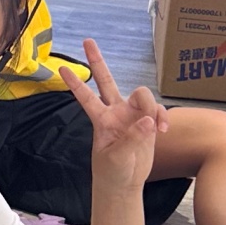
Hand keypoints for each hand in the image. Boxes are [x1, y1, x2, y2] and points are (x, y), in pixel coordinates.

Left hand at [65, 39, 168, 192]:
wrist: (124, 184)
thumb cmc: (113, 171)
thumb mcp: (117, 158)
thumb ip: (132, 138)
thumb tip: (147, 120)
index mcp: (101, 120)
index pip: (86, 97)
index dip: (75, 84)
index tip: (61, 68)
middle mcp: (115, 112)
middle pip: (106, 80)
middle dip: (97, 61)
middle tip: (87, 41)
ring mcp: (131, 115)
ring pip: (142, 95)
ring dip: (152, 107)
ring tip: (158, 127)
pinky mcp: (147, 123)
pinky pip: (157, 111)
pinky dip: (162, 117)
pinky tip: (164, 129)